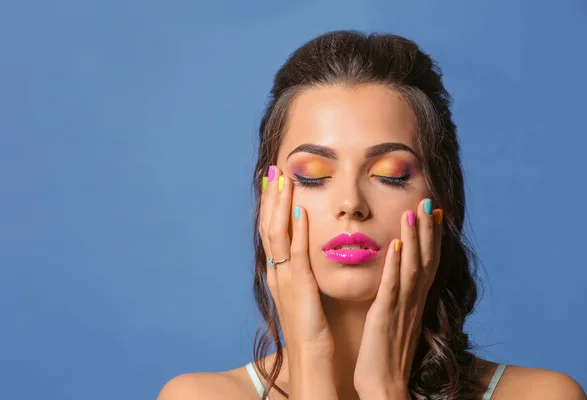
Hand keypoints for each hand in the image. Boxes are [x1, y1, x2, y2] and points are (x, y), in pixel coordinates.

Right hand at [259, 165, 336, 397]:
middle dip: (271, 197)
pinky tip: (300, 212)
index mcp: (279, 273)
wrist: (310, 359)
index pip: (272, 231)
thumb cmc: (311, 330)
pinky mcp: (299, 288)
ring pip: (278, 234)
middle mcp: (276, 272)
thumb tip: (307, 253)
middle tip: (272, 170)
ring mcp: (285, 279)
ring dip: (280, 206)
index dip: (272, 206)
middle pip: (269, 226)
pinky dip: (296, 232)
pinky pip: (296, 255)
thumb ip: (302, 272)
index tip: (275, 182)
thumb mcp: (303, 295)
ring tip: (282, 180)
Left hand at [354, 198, 442, 398]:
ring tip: (413, 211)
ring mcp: (401, 308)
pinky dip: (396, 266)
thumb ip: (400, 298)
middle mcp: (413, 301)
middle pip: (425, 259)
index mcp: (414, 301)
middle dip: (428, 229)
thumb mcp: (397, 320)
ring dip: (414, 238)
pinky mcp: (384, 318)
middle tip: (429, 200)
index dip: (433, 236)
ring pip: (412, 267)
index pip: (428, 262)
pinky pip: (392, 288)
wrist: (385, 387)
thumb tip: (399, 278)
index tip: (435, 211)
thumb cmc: (387, 355)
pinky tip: (396, 246)